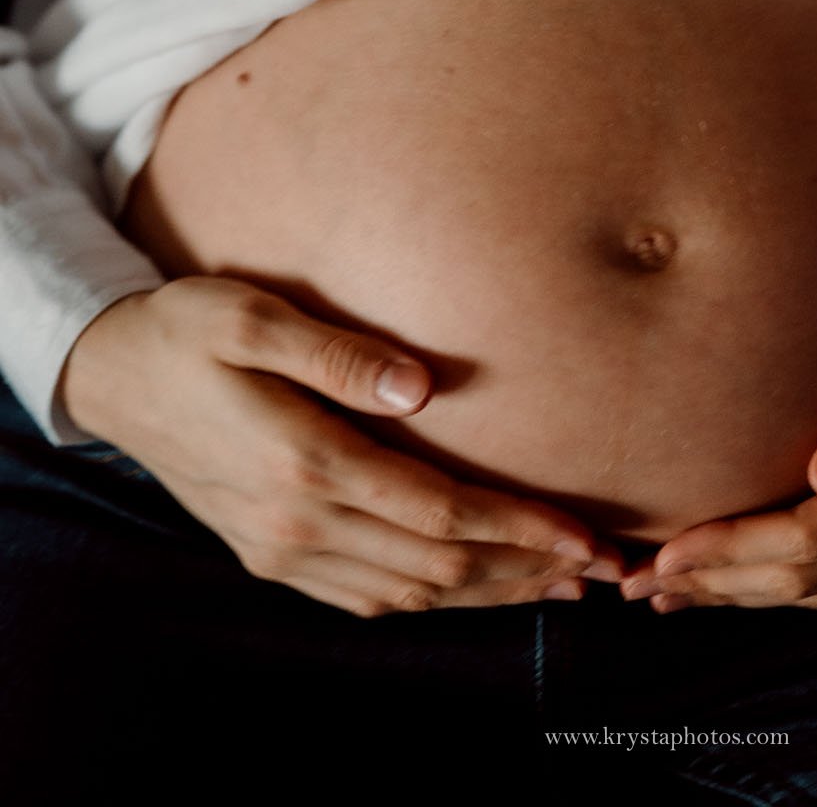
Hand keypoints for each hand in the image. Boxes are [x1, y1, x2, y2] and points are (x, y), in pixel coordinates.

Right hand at [60, 276, 624, 615]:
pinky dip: (430, 600)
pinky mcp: (271, 555)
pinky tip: (469, 586)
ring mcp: (282, 550)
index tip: (585, 538)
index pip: (438, 514)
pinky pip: (365, 598)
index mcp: (305, 463)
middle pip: (436, 568)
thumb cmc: (189, 329)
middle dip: (527, 572)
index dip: (519, 530)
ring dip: (488, 594)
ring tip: (558, 585)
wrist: (113, 377)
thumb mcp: (252, 316)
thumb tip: (420, 387)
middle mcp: (297, 524)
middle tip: (603, 571)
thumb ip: (337, 353)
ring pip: (406, 595)